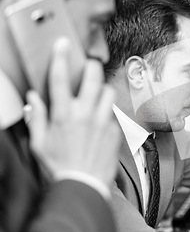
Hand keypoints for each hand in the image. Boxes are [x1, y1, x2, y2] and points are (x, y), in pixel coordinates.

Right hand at [26, 38, 120, 187]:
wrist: (84, 186)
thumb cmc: (59, 167)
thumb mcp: (38, 144)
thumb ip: (37, 118)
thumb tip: (33, 99)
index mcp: (64, 115)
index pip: (60, 79)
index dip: (61, 58)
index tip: (63, 45)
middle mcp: (85, 114)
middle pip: (94, 78)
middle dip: (91, 66)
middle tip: (88, 65)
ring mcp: (103, 121)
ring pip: (108, 92)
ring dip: (102, 89)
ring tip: (96, 94)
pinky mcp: (115, 131)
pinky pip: (113, 112)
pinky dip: (106, 111)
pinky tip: (100, 119)